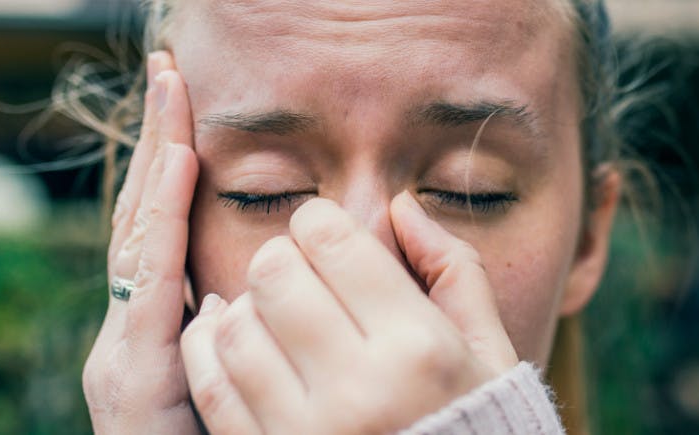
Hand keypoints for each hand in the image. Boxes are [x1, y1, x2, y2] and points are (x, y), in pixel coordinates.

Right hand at [83, 51, 202, 433]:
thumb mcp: (224, 384)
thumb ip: (231, 335)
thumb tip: (241, 290)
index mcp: (159, 329)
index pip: (164, 230)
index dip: (173, 169)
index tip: (189, 109)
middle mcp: (131, 329)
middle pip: (143, 218)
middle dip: (157, 144)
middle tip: (169, 74)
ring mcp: (124, 346)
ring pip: (139, 237)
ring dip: (157, 165)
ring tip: (175, 102)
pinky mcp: (131, 368)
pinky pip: (150, 281)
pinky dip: (160, 221)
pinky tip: (177, 169)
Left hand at [180, 192, 520, 433]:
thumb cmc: (476, 423)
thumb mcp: (488, 351)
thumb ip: (455, 271)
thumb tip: (401, 206)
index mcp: (419, 347)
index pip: (331, 240)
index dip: (319, 223)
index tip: (327, 238)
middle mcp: (360, 387)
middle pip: (273, 274)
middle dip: (280, 259)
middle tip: (297, 273)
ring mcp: (308, 430)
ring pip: (233, 327)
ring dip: (244, 306)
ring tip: (271, 313)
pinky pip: (212, 386)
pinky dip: (209, 350)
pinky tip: (233, 339)